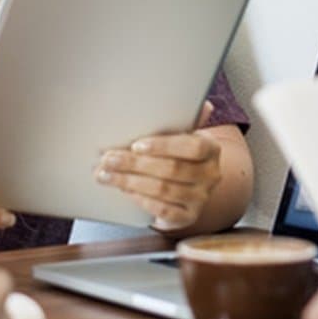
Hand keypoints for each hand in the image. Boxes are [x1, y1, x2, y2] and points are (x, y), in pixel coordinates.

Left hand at [94, 129, 220, 230]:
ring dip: (130, 182)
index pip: (192, 146)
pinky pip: (163, 210)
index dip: (164, 146)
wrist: (189, 182)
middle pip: (172, 169)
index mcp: (211, 149)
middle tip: (108, 159)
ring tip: (106, 174)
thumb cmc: (178, 152)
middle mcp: (210, 175)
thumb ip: (182, 118)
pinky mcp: (188, 216)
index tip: (136, 145)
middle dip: (134, 164)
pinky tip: (123, 190)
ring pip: (163, 190)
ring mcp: (201, 198)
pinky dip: (141, 199)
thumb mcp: (181, 132)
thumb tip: (199, 102)